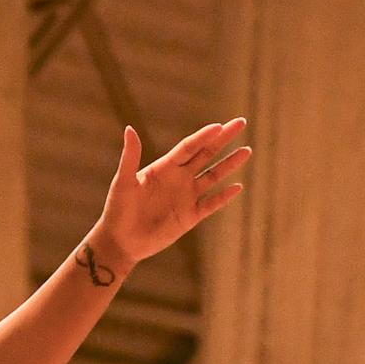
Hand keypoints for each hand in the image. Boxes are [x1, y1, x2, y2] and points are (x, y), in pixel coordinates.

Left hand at [87, 118, 251, 271]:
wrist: (121, 241)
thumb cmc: (118, 210)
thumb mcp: (123, 182)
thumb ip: (130, 157)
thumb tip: (129, 129)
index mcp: (164, 167)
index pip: (189, 147)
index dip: (204, 136)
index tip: (220, 126)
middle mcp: (179, 178)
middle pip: (206, 154)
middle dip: (224, 139)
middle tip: (241, 122)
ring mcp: (186, 197)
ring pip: (213, 176)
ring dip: (229, 164)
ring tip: (247, 150)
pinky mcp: (190, 217)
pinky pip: (211, 204)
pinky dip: (224, 196)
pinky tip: (238, 187)